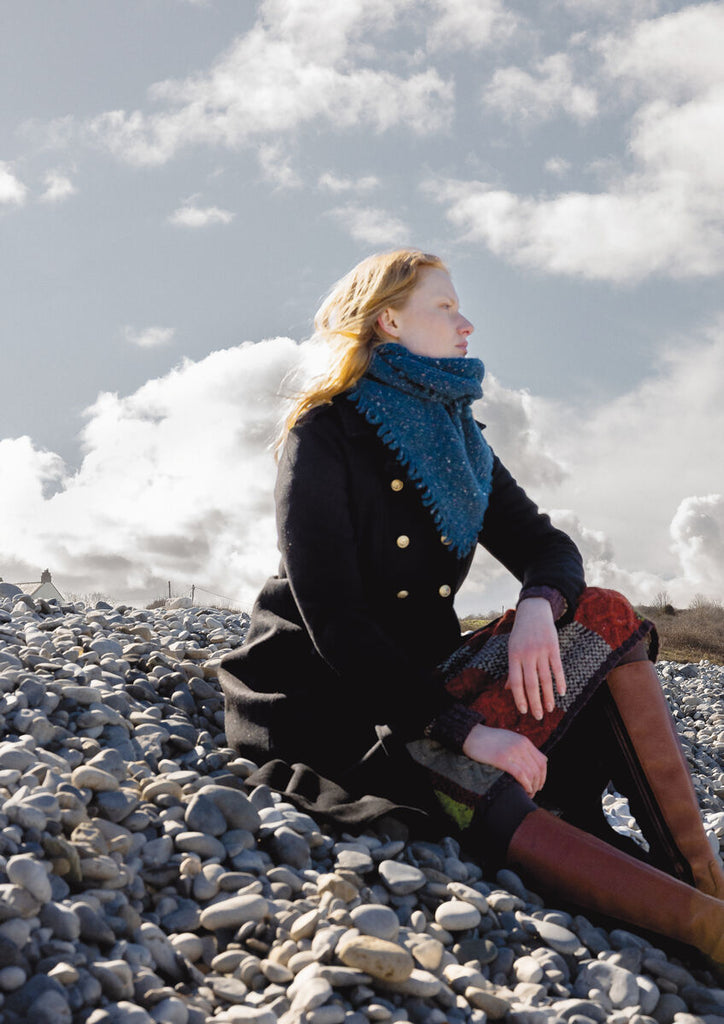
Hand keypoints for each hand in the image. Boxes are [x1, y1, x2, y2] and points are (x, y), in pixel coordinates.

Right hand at [462, 723, 546, 796]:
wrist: (472, 735)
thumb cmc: (489, 740)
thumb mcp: (510, 739)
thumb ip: (522, 748)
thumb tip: (533, 763)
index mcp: (524, 741)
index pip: (542, 760)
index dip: (543, 775)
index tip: (539, 784)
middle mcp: (521, 745)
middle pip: (538, 768)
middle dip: (539, 783)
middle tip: (534, 792)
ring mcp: (512, 752)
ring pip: (531, 773)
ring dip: (533, 787)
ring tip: (528, 793)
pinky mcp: (502, 759)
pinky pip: (521, 774)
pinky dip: (526, 784)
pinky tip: (525, 790)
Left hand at [505, 597, 565, 720]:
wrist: (533, 611)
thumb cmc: (521, 634)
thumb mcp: (512, 649)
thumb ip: (513, 669)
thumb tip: (508, 690)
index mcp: (513, 656)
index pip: (516, 683)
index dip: (519, 698)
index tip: (524, 711)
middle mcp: (526, 655)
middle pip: (531, 684)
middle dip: (534, 702)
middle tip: (538, 717)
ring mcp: (540, 651)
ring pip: (545, 679)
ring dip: (548, 696)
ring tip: (550, 709)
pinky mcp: (553, 648)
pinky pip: (557, 668)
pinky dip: (560, 681)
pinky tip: (562, 693)